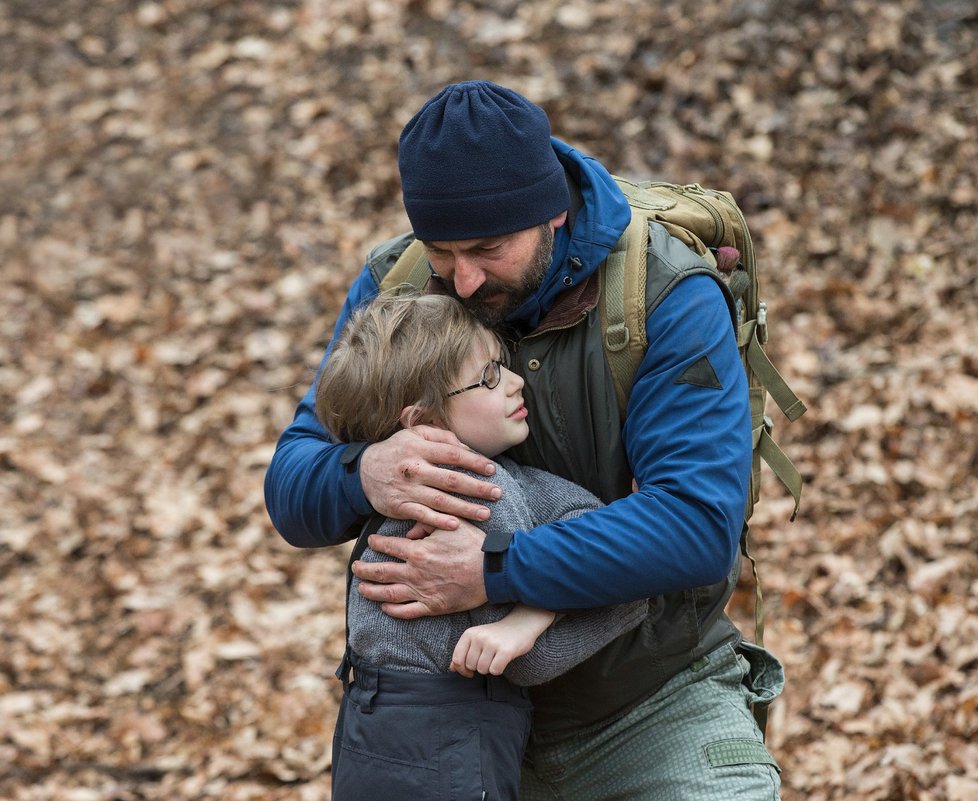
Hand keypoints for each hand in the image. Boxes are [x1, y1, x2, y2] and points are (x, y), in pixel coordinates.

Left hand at [352, 520, 488, 617]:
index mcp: (418, 551)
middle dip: (364, 570)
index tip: (370, 542)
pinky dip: (392, 610)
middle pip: (380, 572)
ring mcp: (422, 592)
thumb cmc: (474, 545)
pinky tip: (384, 607)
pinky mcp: (432, 606)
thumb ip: (427, 523)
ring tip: (361, 588)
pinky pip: (407, 611)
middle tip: (355, 568)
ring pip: (388, 594)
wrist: (493, 572)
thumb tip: (411, 533)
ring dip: (371, 591)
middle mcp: (415, 573)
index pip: (388, 547)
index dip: (376, 544)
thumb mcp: (452, 524)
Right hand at [359, 426, 499, 530]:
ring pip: (441, 501)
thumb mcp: (414, 434)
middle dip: (477, 488)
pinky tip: (456, 525)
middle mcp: (414, 469)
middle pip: (451, 480)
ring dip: (465, 508)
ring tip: (486, 513)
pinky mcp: (400, 506)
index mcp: (419, 448)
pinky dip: (439, 521)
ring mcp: (407, 489)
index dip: (474, 462)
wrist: (363, 471)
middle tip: (497, 493)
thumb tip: (465, 447)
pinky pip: (423, 515)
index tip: (492, 469)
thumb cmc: (396, 450)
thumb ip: (440, 436)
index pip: (453, 455)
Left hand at [452, 605, 555, 677]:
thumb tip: (452, 668)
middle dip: (478, 667)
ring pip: (482, 670)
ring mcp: (492, 643)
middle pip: (470, 666)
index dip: (461, 670)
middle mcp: (479, 637)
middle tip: (488, 659)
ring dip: (489, 668)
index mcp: (469, 633)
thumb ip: (463, 652)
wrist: (520, 624)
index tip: (469, 671)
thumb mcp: (477, 638)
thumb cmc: (496, 635)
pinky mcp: (505, 651)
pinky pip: (495, 671)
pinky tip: (502, 660)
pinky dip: (498, 670)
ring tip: (495, 658)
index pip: (457, 659)